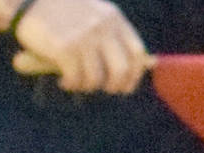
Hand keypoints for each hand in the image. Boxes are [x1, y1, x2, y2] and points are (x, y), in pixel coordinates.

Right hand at [9, 0, 151, 93]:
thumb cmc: (62, 13)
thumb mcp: (92, 17)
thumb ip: (113, 38)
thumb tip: (141, 69)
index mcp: (112, 18)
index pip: (137, 54)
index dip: (134, 75)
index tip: (124, 85)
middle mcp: (101, 26)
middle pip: (121, 70)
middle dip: (113, 86)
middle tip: (103, 88)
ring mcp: (83, 37)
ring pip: (96, 79)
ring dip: (87, 86)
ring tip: (76, 81)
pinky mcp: (65, 48)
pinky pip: (76, 79)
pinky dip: (71, 84)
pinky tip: (64, 80)